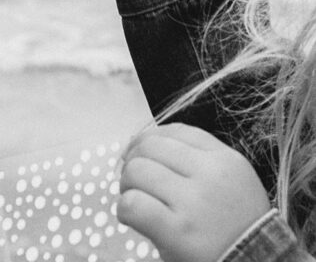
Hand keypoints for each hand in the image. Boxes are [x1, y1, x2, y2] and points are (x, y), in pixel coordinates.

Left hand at [118, 123, 270, 261]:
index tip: (138, 152)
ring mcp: (194, 202)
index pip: (176, 131)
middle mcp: (211, 175)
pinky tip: (131, 217)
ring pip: (137, 171)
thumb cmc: (237, 231)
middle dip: (133, 161)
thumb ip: (199, 160)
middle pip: (150, 146)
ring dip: (127, 185)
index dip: (148, 137)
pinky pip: (134, 204)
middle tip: (133, 181)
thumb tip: (143, 143)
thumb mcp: (233, 183)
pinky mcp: (178, 231)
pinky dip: (125, 209)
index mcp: (226, 159)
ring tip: (134, 199)